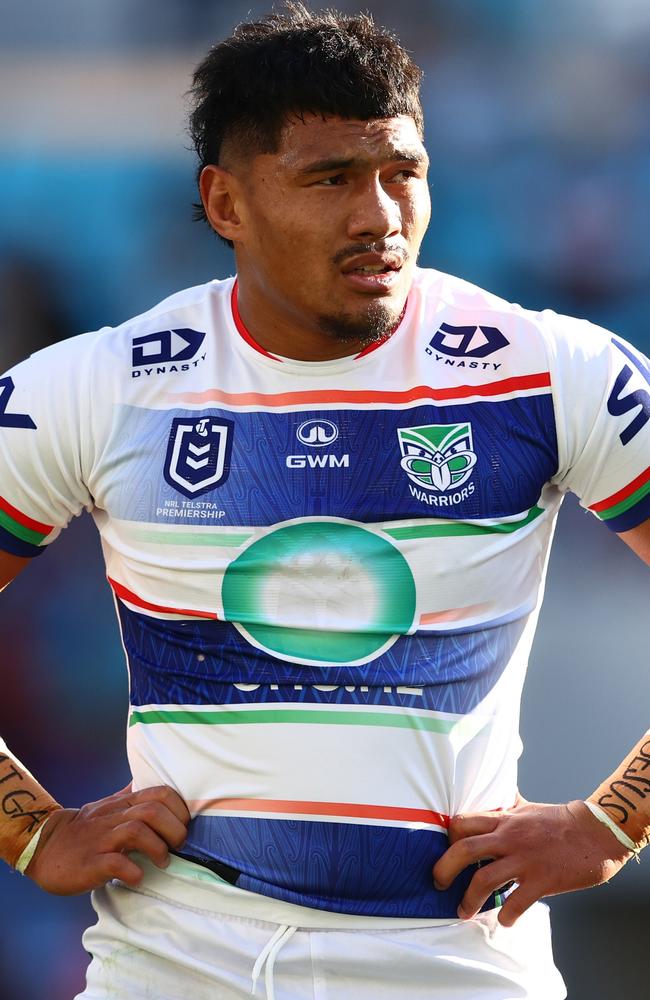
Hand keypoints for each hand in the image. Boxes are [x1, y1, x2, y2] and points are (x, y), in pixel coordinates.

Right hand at [26, 784, 190, 894]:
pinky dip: (132, 871)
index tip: (184, 826)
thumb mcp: (108, 808)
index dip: (179, 808)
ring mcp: (101, 839)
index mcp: (122, 804)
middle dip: (174, 828)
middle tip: (178, 846)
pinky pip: (115, 863)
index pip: (160, 793)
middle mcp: (114, 817)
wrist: (43, 847)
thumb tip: (153, 786)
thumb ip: (131, 798)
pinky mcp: (90, 863)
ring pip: (137, 830)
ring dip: (157, 848)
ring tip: (162, 862)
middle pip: (153, 810)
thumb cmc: (84, 830)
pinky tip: (137, 877)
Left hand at [432, 795, 633, 926]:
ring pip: (484, 880)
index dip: (447, 839)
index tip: (445, 852)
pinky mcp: (542, 880)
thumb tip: (497, 794)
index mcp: (504, 820)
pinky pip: (516, 903)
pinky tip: (504, 920)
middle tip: (438, 884)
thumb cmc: (560, 820)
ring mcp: (525, 860)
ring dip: (469, 900)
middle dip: (444, 869)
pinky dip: (506, 915)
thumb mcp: (527, 807)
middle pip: (464, 850)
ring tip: (463, 911)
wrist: (595, 832)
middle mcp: (509, 838)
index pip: (463, 823)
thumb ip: (508, 805)